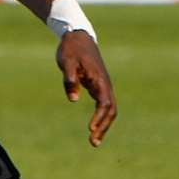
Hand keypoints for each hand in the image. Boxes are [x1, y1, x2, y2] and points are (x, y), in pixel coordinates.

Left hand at [56, 31, 116, 146]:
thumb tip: (73, 99)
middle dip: (103, 127)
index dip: (99, 117)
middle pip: (110, 110)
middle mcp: (105, 85)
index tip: (91, 129)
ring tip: (94, 141)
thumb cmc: (72, 49)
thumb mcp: (67, 62)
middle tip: (93, 142)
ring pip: (109, 110)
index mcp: (99, 80)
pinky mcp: (98, 86)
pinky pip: (103, 106)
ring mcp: (103, 86)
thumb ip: (70, 80)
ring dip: (103, 125)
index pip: (103, 104)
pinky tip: (93, 128)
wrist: (78, 37)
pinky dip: (101, 118)